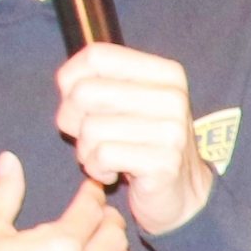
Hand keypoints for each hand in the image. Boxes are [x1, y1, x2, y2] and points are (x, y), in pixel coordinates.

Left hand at [56, 42, 213, 234]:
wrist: (184, 194)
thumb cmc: (144, 144)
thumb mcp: (130, 104)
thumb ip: (101, 83)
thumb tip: (66, 82)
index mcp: (165, 73)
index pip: (97, 56)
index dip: (70, 80)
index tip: (78, 104)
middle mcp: (172, 97)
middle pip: (84, 92)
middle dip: (72, 120)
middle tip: (87, 137)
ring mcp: (171, 130)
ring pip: (90, 128)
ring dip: (86, 150)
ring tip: (104, 158)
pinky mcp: (162, 162)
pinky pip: (102, 156)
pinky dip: (96, 169)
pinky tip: (111, 173)